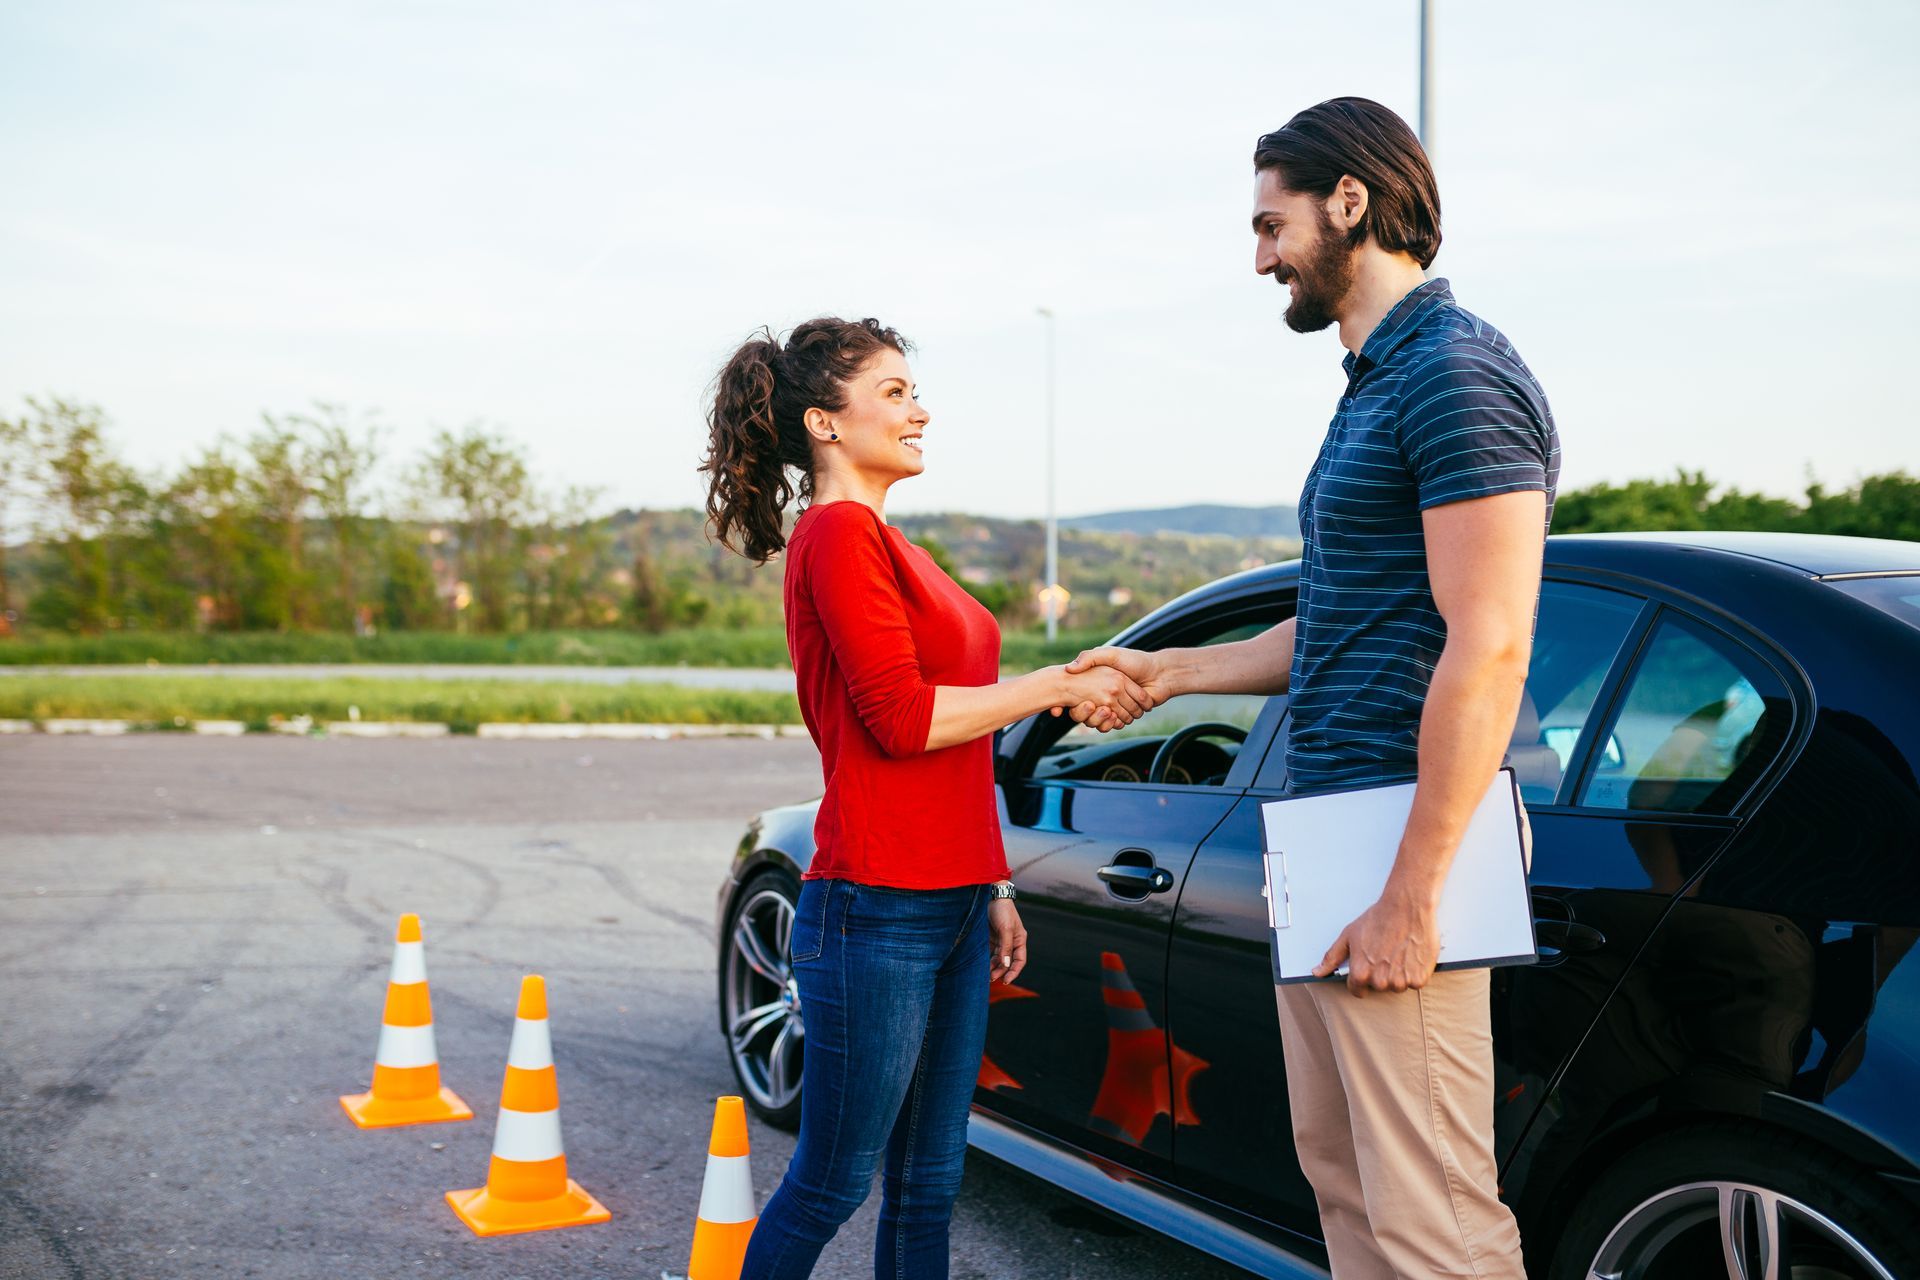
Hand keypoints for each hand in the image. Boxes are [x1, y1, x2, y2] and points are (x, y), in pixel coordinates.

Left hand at [987, 898, 1026, 984]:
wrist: (991, 895)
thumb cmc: (1002, 910)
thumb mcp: (1005, 929)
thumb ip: (1006, 948)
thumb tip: (1006, 965)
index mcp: (1019, 939)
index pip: (1019, 960)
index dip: (1013, 972)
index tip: (1006, 981)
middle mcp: (1011, 941)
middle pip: (1007, 961)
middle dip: (1001, 971)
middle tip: (991, 979)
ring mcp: (1000, 940)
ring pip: (998, 958)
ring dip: (993, 967)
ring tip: (985, 976)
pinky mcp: (990, 937)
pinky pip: (989, 952)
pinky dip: (986, 959)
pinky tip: (980, 965)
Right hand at [1055, 663, 1152, 729]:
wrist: (1160, 673)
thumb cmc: (1135, 661)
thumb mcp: (1110, 654)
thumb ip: (1090, 658)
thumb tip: (1069, 669)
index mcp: (1100, 682)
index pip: (1080, 697)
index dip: (1078, 702)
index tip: (1078, 699)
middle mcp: (1107, 695)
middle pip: (1089, 711)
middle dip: (1088, 712)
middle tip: (1089, 705)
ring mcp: (1117, 705)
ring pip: (1101, 720)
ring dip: (1100, 719)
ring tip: (1103, 709)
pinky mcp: (1127, 714)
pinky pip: (1114, 724)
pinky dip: (1112, 723)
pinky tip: (1112, 715)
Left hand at [1312, 886, 1440, 996]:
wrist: (1407, 907)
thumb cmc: (1378, 918)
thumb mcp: (1349, 935)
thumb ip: (1332, 957)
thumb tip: (1318, 972)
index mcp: (1361, 973)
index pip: (1358, 990)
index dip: (1361, 978)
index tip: (1368, 968)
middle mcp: (1380, 981)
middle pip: (1379, 988)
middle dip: (1381, 974)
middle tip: (1386, 954)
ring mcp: (1400, 981)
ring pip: (1398, 986)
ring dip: (1399, 974)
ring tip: (1399, 952)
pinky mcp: (1419, 978)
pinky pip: (1416, 983)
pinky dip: (1415, 972)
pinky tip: (1411, 955)